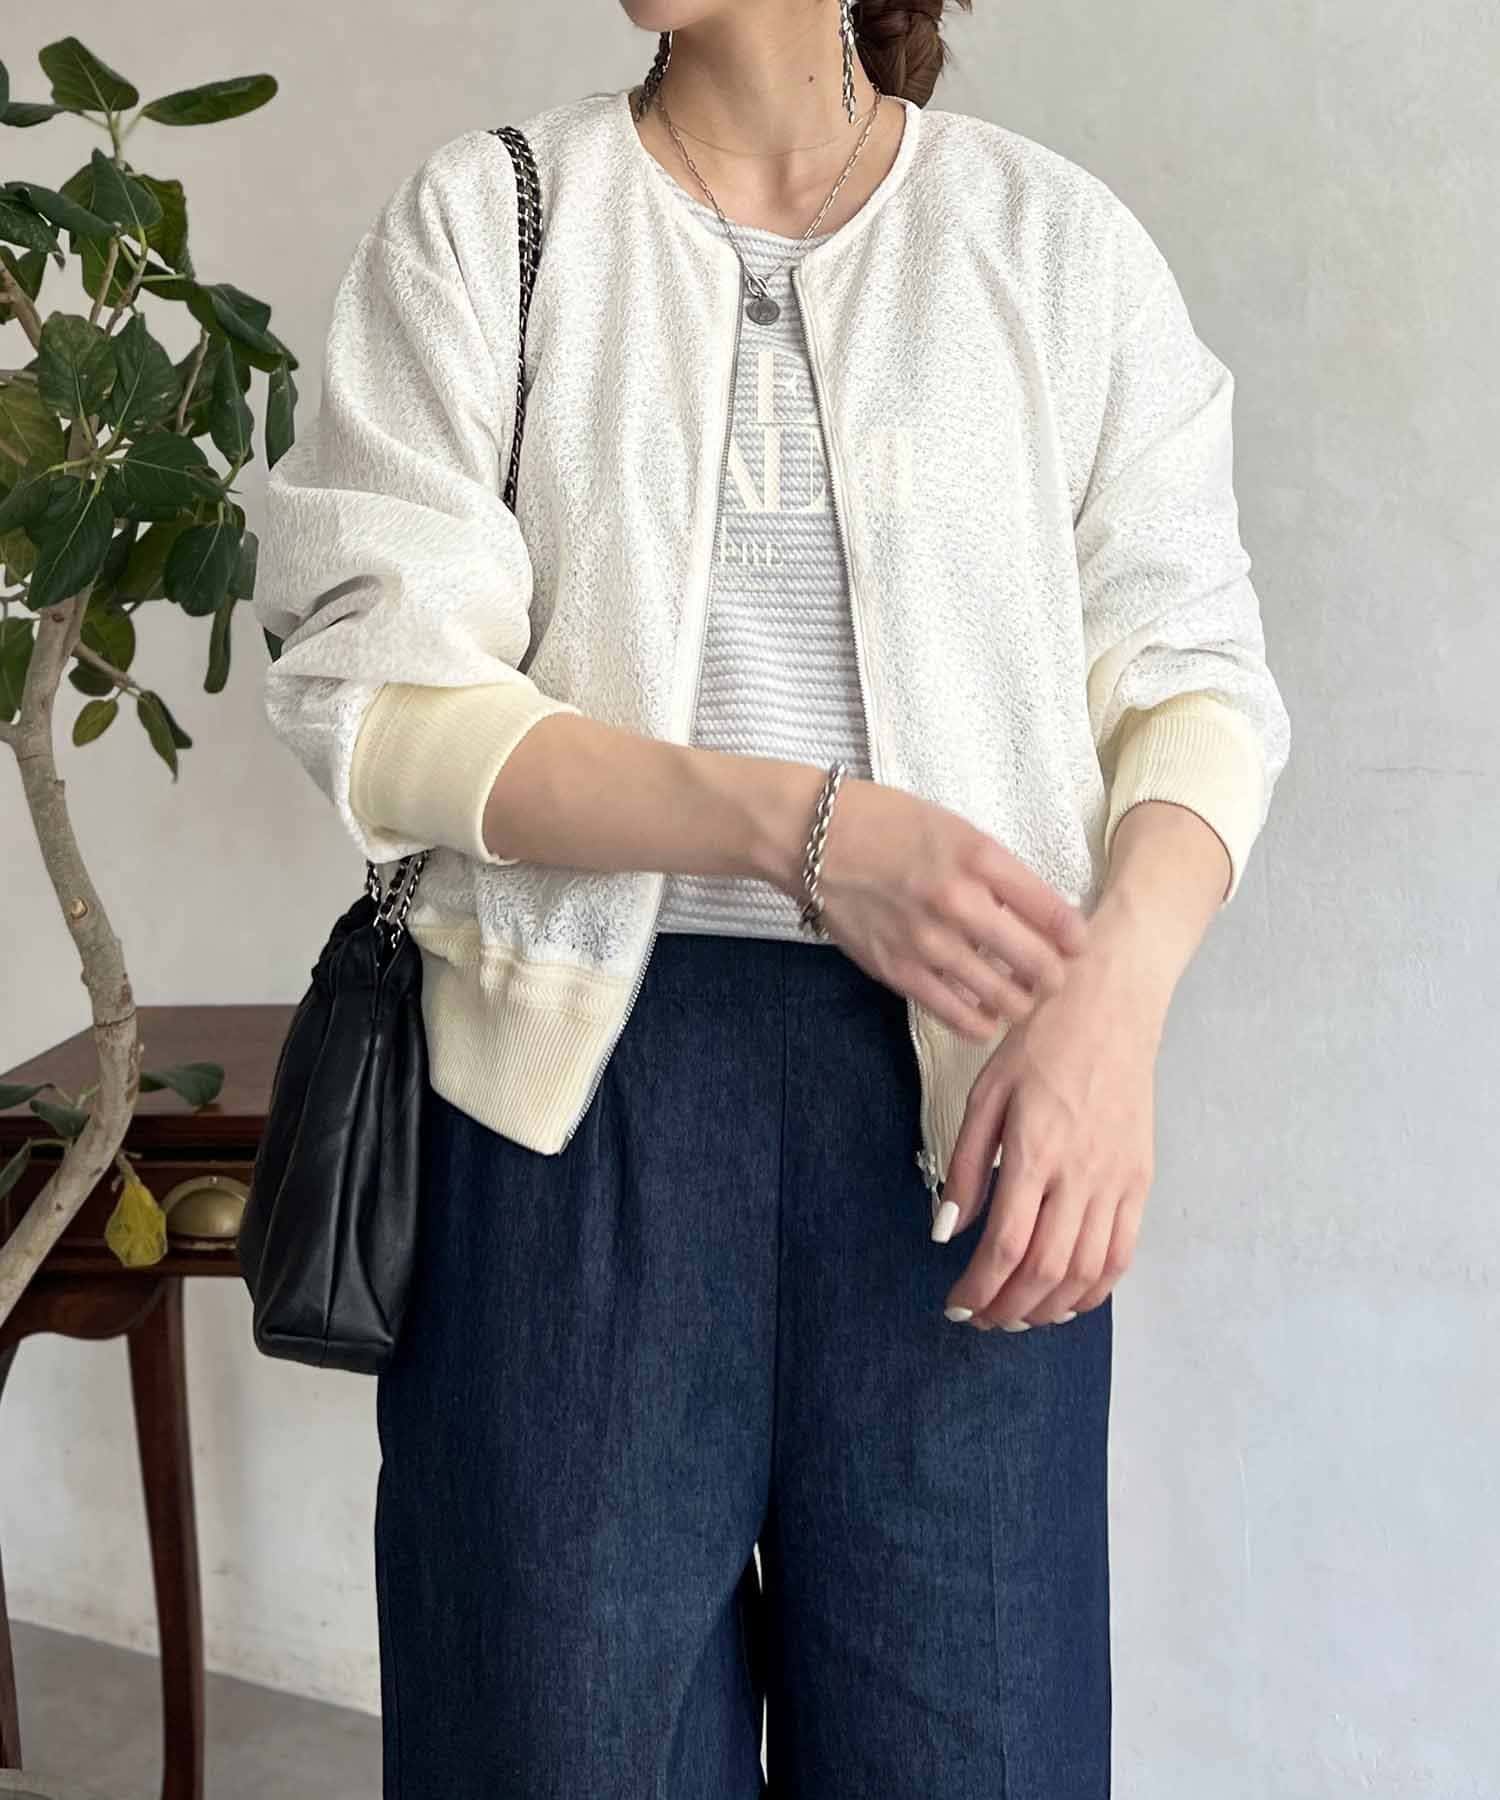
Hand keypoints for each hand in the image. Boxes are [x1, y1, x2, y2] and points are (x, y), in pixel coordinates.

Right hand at [803, 777, 1090, 1042]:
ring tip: (1017, 994)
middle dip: (1055, 978)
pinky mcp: (899, 971)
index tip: (1075, 944)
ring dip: (1021, 1003)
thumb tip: (1044, 917)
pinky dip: (982, 1022)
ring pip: (1005, 1000)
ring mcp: (928, 942)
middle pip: (1039, 965)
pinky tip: (983, 1010)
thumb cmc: (887, 825)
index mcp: (980, 858)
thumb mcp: (956, 830)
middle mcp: (959, 902)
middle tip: (1050, 976)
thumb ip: (999, 872)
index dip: (1076, 938)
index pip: (1056, 914)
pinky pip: (960, 1017)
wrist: (814, 838)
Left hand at [935, 908, 1170, 1327]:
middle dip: (1009, 1308)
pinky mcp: (1141, 1179)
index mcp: (1035, 1152)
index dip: (979, 1290)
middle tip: (982, 1320)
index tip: (956, 1306)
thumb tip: (946, 1230)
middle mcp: (1082, 1175)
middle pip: (1047, 1271)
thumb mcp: (985, 1093)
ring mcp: (1118, 1180)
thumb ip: (966, 1167)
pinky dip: (1096, 1288)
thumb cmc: (1040, 1042)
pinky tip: (1068, 1298)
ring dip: (1051, 1308)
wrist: (1111, 1005)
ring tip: (1019, 1317)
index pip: (1006, 1247)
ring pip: (1089, 1272)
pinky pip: (1124, 1252)